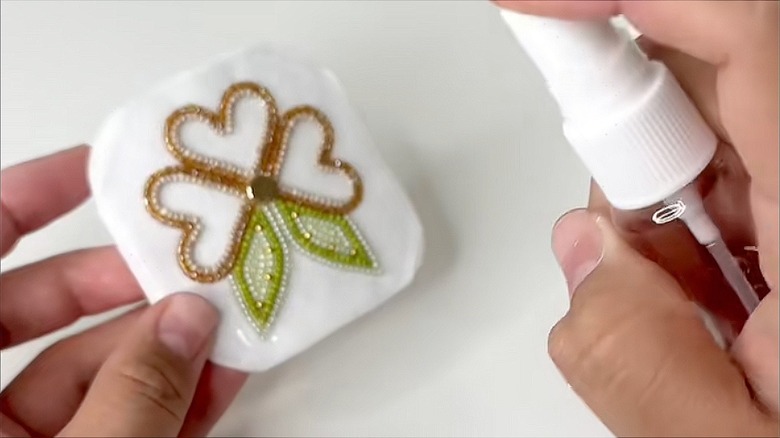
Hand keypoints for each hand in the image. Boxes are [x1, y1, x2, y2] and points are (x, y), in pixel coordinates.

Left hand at [0, 146, 246, 436]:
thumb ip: (130, 397)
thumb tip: (187, 323)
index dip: (26, 197)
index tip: (94, 169)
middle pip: (36, 308)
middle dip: (121, 284)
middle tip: (186, 266)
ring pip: (84, 371)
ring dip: (162, 350)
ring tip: (225, 326)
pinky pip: (110, 421)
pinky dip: (164, 404)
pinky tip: (216, 380)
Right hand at [495, 1, 778, 435]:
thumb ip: (634, 359)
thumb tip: (585, 254)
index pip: (748, 37)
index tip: (535, 5)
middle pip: (707, 86)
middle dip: (633, 162)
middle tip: (644, 272)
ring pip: (699, 136)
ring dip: (651, 216)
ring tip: (688, 321)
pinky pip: (713, 178)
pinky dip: (672, 233)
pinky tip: (703, 307)